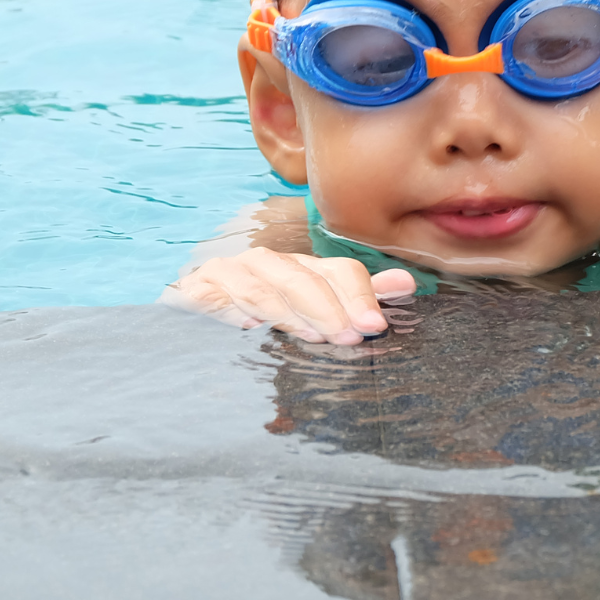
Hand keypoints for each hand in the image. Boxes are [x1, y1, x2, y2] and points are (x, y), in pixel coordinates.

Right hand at [161, 247, 415, 343]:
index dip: (358, 295)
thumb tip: (406, 283)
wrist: (193, 315)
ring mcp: (230, 275)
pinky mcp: (196, 292)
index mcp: (301, 267)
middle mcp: (267, 264)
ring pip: (264, 289)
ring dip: (291, 312)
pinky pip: (218, 299)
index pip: (337, 271)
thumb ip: (356, 295)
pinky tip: (250, 326)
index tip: (374, 326)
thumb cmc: (262, 316)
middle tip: (350, 335)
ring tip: (314, 335)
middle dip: (329, 307)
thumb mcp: (313, 306)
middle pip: (304, 278)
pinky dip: (235, 310)